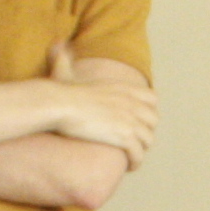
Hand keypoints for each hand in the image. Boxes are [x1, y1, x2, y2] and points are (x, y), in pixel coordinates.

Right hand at [47, 45, 158, 162]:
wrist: (58, 104)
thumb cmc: (59, 91)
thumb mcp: (66, 71)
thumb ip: (66, 59)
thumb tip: (57, 44)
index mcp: (124, 88)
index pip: (151, 99)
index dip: (148, 112)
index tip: (139, 122)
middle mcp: (132, 103)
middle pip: (153, 121)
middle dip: (146, 132)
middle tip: (134, 143)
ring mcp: (130, 120)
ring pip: (148, 140)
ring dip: (141, 149)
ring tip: (131, 157)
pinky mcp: (125, 137)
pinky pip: (138, 154)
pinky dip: (136, 162)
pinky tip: (129, 166)